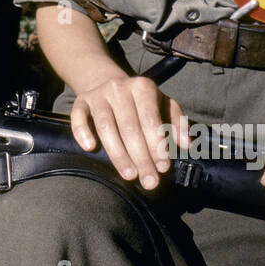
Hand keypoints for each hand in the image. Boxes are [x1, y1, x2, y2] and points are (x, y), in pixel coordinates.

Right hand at [70, 73, 189, 189]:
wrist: (110, 83)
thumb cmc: (142, 102)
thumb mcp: (164, 105)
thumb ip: (178, 122)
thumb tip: (186, 145)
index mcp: (143, 87)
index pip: (150, 118)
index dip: (157, 144)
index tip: (163, 167)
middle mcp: (119, 88)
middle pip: (129, 126)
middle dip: (141, 157)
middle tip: (149, 181)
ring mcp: (98, 95)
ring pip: (105, 126)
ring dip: (118, 154)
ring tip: (129, 175)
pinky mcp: (81, 101)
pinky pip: (78, 116)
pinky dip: (82, 132)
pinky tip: (90, 148)